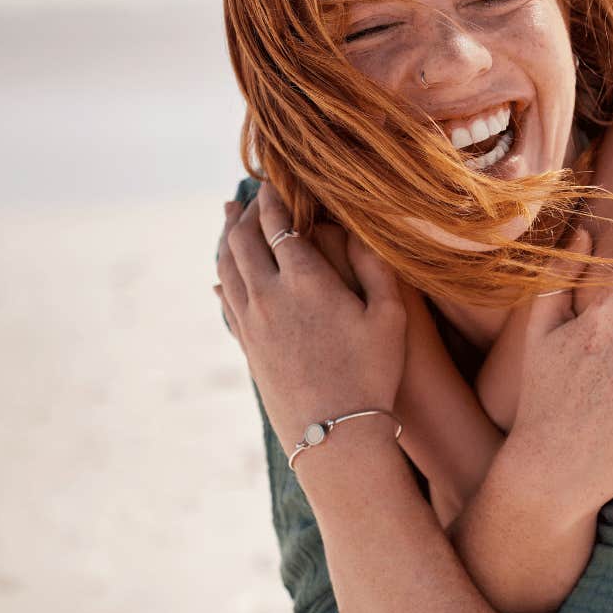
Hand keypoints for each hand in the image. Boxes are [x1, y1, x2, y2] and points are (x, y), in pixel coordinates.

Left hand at [215, 183, 407, 456]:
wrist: (334, 433)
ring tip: (228, 218)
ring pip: (227, 267)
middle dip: (246, 212)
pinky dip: (223, 277)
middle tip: (250, 193)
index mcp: (306, 281)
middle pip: (244, 240)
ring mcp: (252, 322)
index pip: (280, 225)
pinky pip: (226, 301)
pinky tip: (222, 275)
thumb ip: (374, 266)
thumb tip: (360, 228)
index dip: (276, 198)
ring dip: (226, 238)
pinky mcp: (246, 346)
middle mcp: (269, 296)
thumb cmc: (372, 372)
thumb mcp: (390, 316)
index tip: (277, 178)